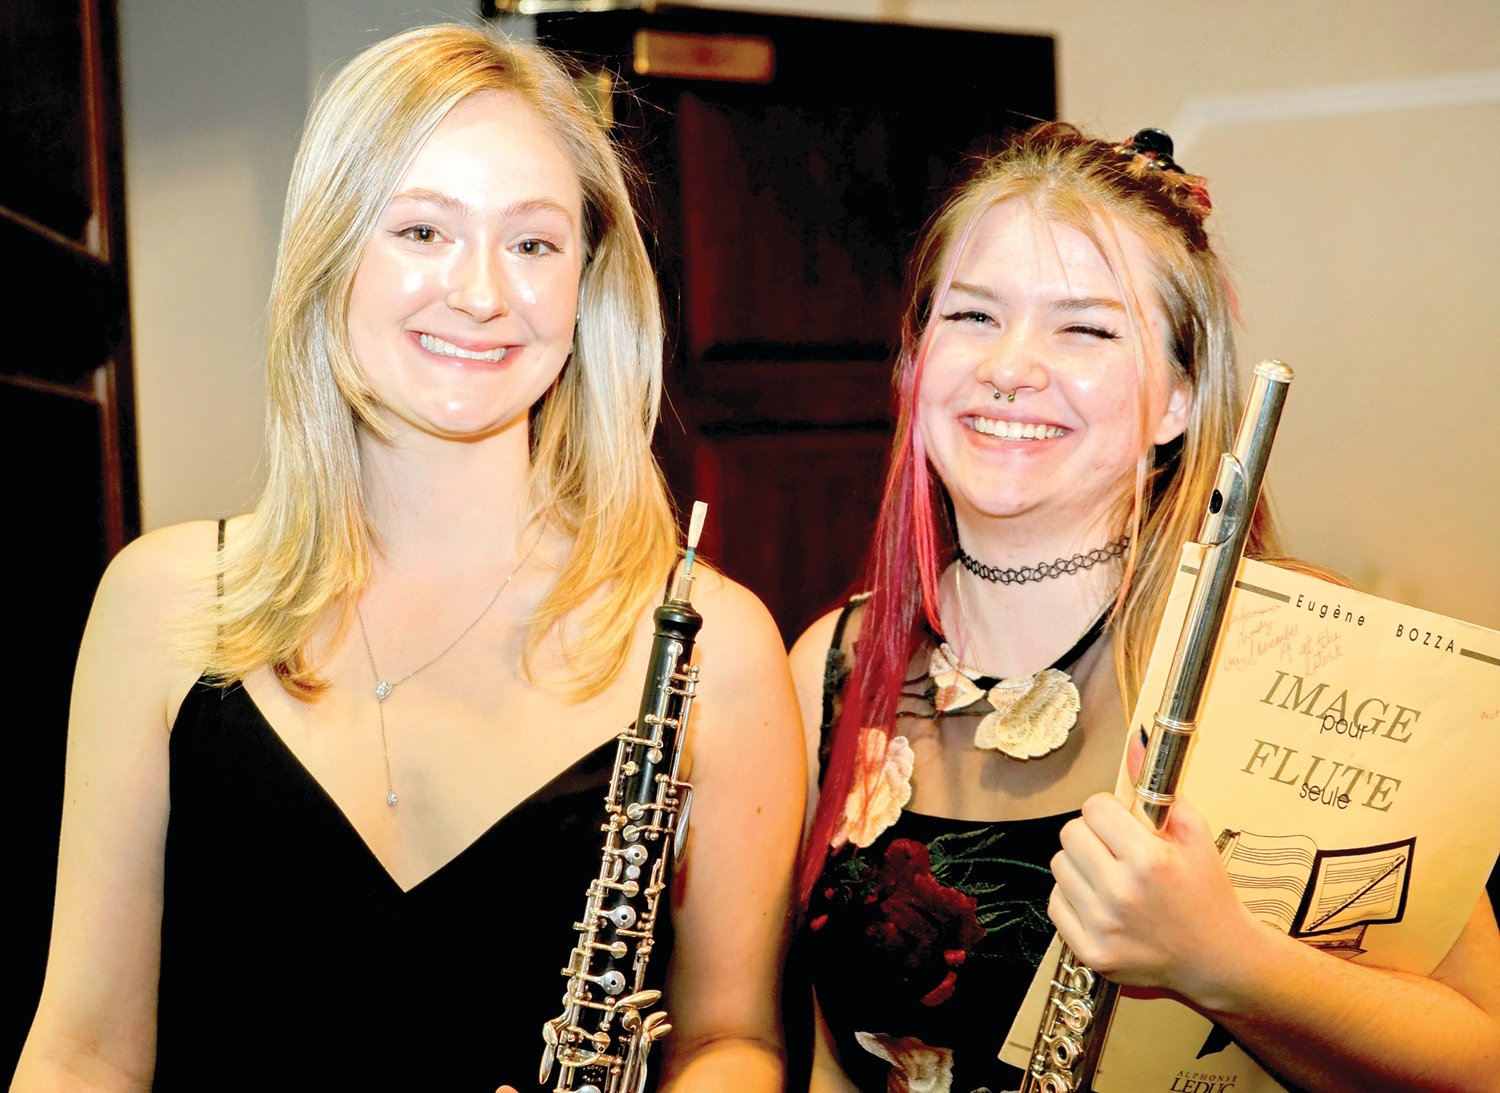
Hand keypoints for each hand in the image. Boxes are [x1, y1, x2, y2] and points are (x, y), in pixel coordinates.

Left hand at [1047, 790, 1261, 1003]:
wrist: (1216, 957)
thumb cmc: (1206, 892)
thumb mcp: (1194, 833)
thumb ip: (1159, 786)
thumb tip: (1136, 739)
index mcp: (1150, 860)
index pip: (1094, 807)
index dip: (1109, 811)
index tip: (1122, 824)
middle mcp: (1121, 893)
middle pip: (1070, 833)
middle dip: (1092, 835)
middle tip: (1114, 849)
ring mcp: (1102, 926)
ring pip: (1059, 865)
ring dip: (1081, 865)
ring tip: (1110, 876)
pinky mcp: (1089, 951)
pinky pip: (1055, 901)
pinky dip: (1074, 897)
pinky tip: (1101, 902)